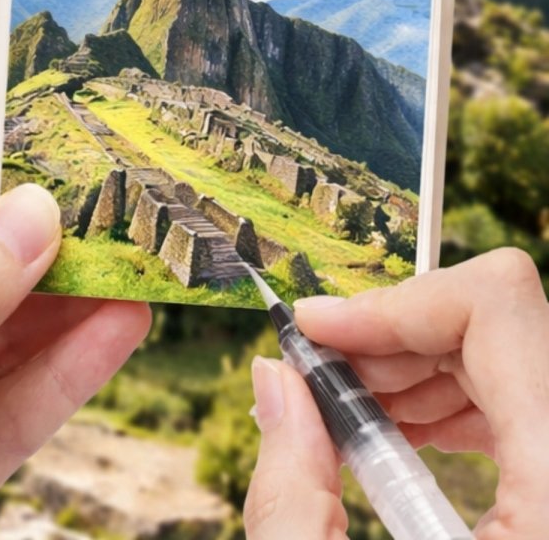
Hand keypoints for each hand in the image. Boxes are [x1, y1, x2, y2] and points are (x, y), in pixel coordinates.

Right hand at [244, 247, 548, 538]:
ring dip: (413, 366)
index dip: (393, 302)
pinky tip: (400, 436)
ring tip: (350, 413)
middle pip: (496, 323)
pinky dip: (451, 400)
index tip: (315, 328)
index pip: (497, 306)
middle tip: (318, 375)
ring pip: (509, 353)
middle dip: (389, 337)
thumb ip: (295, 493)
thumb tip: (272, 378)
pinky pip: (525, 399)